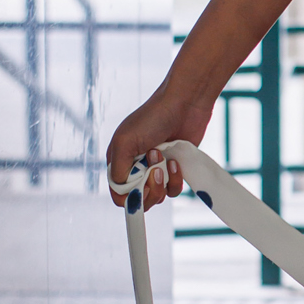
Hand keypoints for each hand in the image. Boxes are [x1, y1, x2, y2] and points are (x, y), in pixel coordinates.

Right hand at [106, 86, 215, 208]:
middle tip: (157, 171)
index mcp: (119, 161)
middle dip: (150, 189)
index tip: (141, 188)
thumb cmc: (152, 118)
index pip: (119, 193)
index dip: (130, 197)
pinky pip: (173, 189)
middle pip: (140, 199)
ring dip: (164, 183)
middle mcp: (136, 167)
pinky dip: (176, 180)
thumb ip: (118, 170)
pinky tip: (176, 162)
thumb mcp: (125, 142)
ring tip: (167, 161)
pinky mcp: (174, 169)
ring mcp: (156, 169)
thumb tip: (121, 193)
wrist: (185, 104)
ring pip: (158, 196)